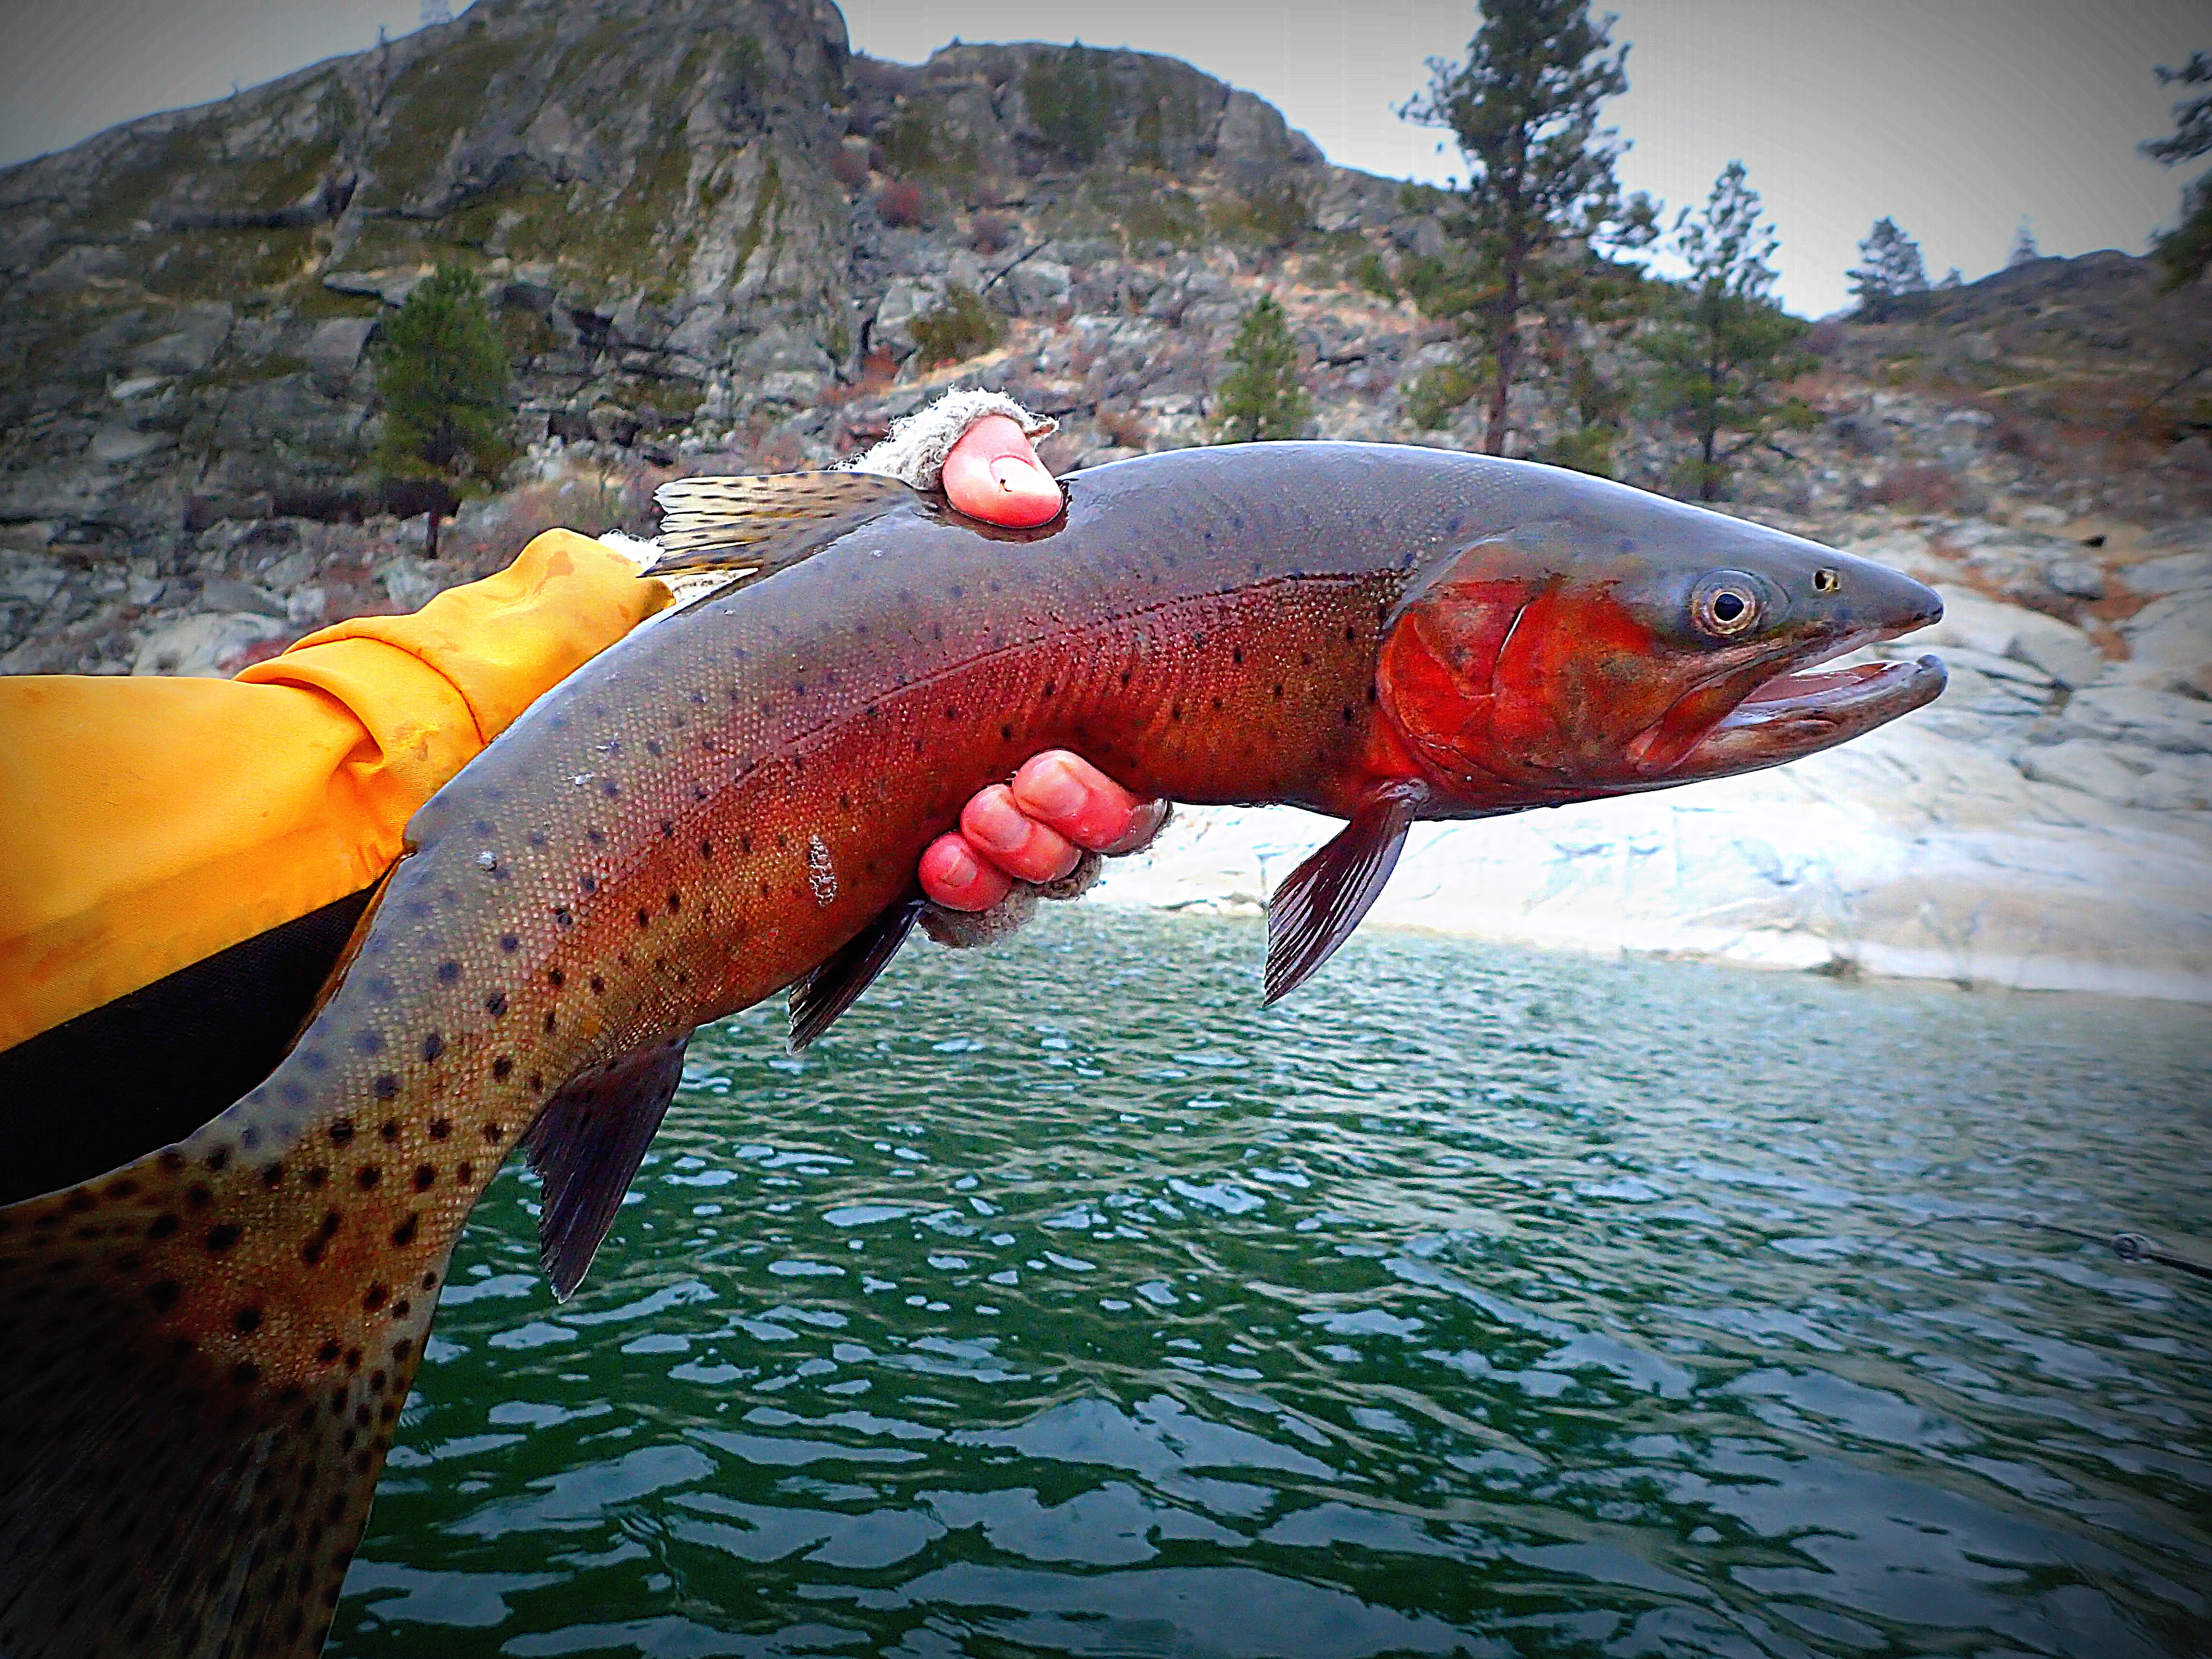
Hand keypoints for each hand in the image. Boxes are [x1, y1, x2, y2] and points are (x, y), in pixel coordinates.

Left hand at [917, 417, 1162, 912]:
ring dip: (1019, 865)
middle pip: (1105, 842)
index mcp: (1086, 699)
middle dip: (1070, 828)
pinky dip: (966, 901)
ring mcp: (994, 825)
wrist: (801, 608)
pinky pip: (972, 914)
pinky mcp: (927, 862)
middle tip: (1017, 788)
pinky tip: (931, 868)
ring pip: (1044, 883)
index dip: (1115, 793)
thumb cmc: (896, 545)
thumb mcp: (933, 488)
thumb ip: (983, 465)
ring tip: (966, 829)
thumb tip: (1027, 498)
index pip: (1139, 774)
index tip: (1052, 760)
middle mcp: (1053, 773)